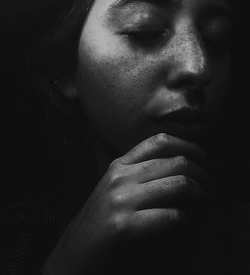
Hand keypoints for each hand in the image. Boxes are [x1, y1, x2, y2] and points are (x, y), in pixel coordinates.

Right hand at [42, 133, 207, 274]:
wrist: (76, 249)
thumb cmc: (102, 217)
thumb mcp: (117, 185)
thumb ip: (141, 170)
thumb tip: (179, 163)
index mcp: (119, 164)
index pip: (160, 140)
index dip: (189, 146)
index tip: (203, 159)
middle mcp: (121, 176)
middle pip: (176, 161)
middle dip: (202, 173)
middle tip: (209, 185)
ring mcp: (122, 200)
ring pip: (179, 184)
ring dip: (201, 194)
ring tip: (204, 202)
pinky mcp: (124, 226)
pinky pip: (171, 216)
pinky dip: (186, 219)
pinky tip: (185, 222)